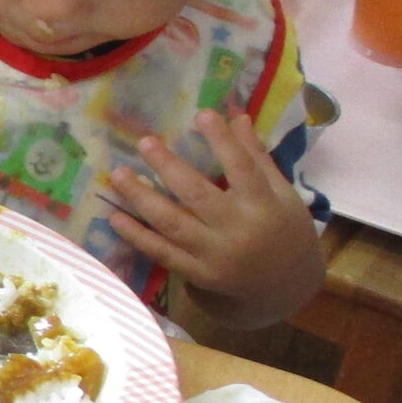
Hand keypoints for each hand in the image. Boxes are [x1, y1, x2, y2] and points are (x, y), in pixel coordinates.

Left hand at [105, 111, 319, 313]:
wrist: (286, 288)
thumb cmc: (285, 231)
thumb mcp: (283, 194)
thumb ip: (257, 157)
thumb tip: (237, 117)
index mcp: (264, 206)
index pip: (242, 168)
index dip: (222, 142)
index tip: (202, 114)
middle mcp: (238, 231)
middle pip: (198, 196)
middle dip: (168, 167)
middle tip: (145, 142)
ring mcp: (215, 256)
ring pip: (173, 225)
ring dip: (142, 199)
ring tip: (120, 175)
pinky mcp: (197, 274)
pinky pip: (163, 253)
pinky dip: (138, 237)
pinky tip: (115, 217)